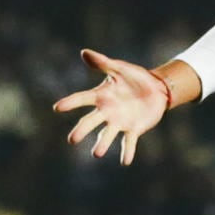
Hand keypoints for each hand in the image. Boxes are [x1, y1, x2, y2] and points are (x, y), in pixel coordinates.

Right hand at [52, 49, 170, 165]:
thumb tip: (84, 53)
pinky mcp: (134, 129)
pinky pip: (129, 142)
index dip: (70, 103)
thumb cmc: (135, 76)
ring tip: (96, 153)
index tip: (57, 108)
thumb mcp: (120, 68)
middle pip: (91, 121)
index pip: (82, 99)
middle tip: (72, 140)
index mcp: (101, 95)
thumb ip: (103, 63)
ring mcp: (120, 122)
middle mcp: (107, 111)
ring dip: (102, 144)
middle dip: (82, 130)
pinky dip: (127, 152)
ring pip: (107, 135)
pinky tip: (125, 161)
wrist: (157, 88)